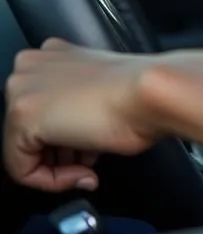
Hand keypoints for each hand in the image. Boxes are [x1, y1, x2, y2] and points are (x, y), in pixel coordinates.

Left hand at [4, 38, 162, 192]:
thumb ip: (79, 101)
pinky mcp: (20, 116)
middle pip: (30, 129)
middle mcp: (30, 65)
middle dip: (60, 151)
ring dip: (58, 166)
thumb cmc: (142, 91)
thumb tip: (74, 130)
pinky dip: (52, 180)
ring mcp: (21, 88)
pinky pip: (22, 168)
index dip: (69, 136)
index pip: (45, 109)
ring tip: (89, 165)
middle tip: (89, 158)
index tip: (91, 147)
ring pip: (23, 150)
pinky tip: (83, 171)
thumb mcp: (103, 90)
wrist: (151, 92)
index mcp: (54, 53)